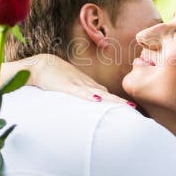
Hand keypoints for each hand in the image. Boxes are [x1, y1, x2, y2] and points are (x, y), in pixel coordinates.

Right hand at [15, 54, 132, 106]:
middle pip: (107, 95)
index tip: (132, 110)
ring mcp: (77, 85)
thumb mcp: (73, 86)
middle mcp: (86, 85)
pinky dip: (88, 96)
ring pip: (98, 94)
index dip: (119, 103)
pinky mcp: (66, 86)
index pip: (107, 95)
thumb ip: (84, 92)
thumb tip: (97, 102)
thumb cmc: (56, 76)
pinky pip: (79, 92)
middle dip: (121, 103)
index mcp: (88, 85)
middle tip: (135, 110)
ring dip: (111, 100)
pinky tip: (97, 100)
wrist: (40, 65)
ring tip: (125, 106)